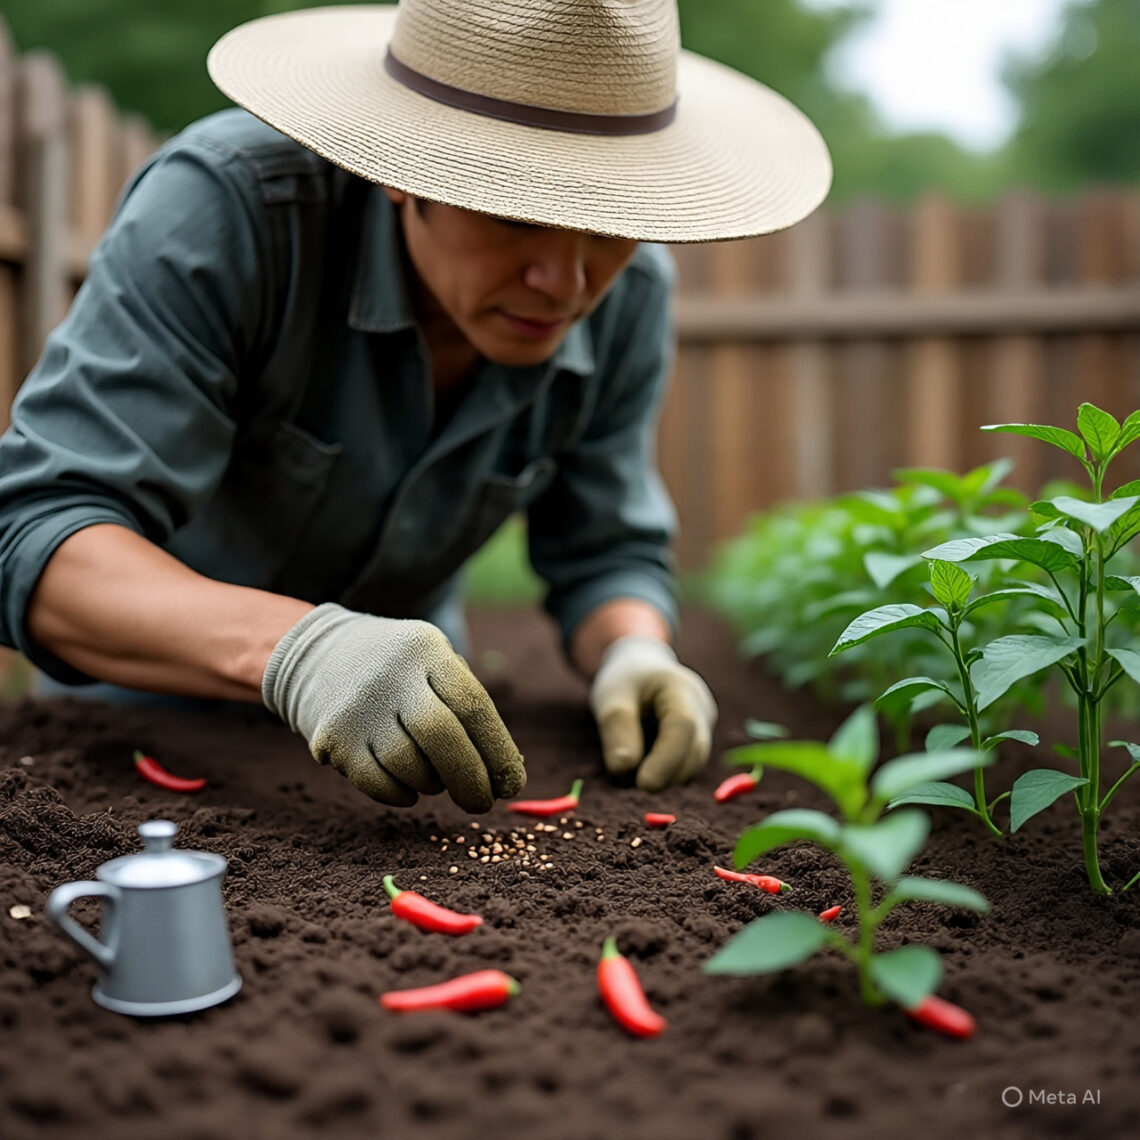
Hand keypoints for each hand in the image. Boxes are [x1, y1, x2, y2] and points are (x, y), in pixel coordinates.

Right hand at [262, 603, 525, 811]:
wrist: (319, 656)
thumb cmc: (401, 672)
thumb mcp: (434, 664)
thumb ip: (467, 709)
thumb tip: (505, 774)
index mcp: (427, 650)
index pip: (473, 705)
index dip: (499, 751)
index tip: (512, 785)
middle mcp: (391, 674)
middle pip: (441, 735)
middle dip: (470, 778)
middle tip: (481, 803)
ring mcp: (358, 706)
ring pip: (408, 764)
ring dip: (432, 783)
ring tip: (434, 778)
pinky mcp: (332, 737)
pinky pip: (377, 783)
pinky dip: (401, 793)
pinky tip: (408, 787)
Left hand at [588, 635, 717, 790]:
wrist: (641, 671)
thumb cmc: (625, 682)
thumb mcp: (611, 697)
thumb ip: (617, 730)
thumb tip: (622, 769)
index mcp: (680, 687)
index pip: (682, 726)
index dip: (666, 759)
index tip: (644, 785)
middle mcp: (701, 708)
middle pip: (694, 749)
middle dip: (666, 774)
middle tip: (634, 786)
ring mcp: (705, 726)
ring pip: (693, 763)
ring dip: (667, 777)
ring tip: (635, 775)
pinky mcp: (699, 742)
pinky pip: (688, 766)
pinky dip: (669, 775)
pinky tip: (648, 771)